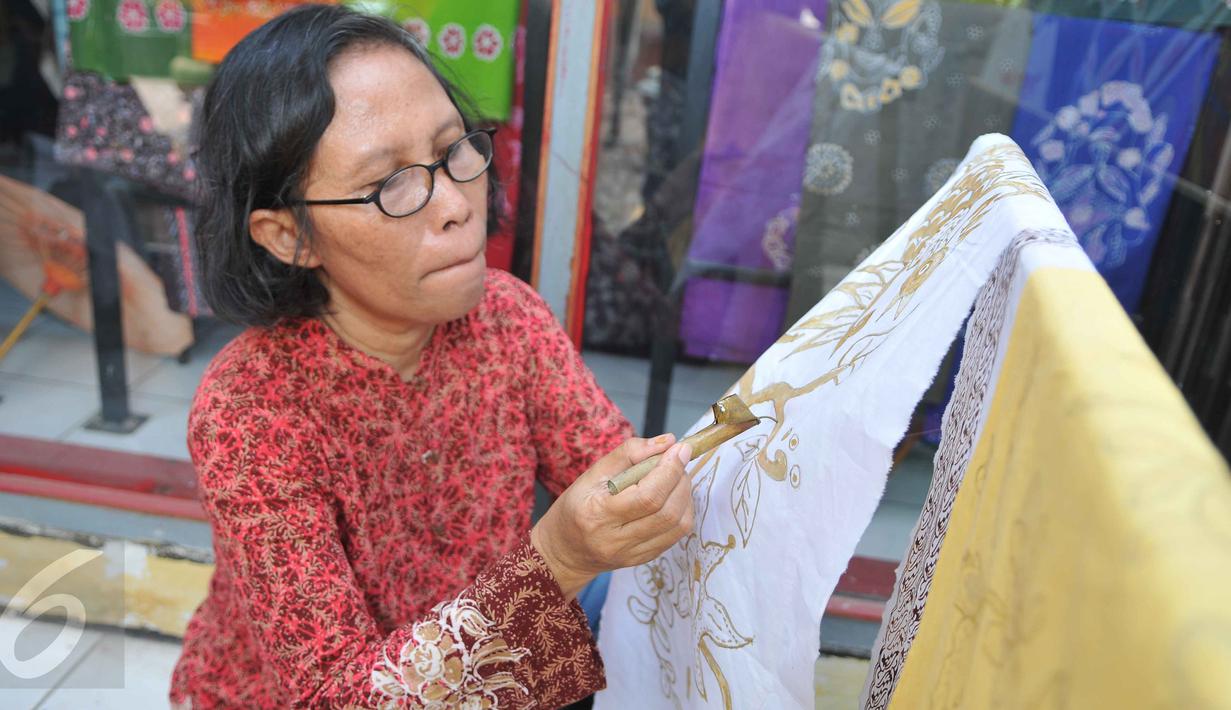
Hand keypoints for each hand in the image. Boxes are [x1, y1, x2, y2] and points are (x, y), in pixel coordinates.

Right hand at [530, 435, 693, 598]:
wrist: (565, 551)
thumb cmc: (576, 506)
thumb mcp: (592, 473)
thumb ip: (629, 453)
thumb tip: (667, 442)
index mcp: (599, 514)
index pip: (647, 496)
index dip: (670, 470)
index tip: (680, 449)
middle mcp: (616, 539)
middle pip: (667, 512)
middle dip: (680, 480)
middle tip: (677, 461)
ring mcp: (632, 554)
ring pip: (677, 525)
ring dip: (685, 496)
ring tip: (675, 478)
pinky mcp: (644, 559)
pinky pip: (675, 536)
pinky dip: (682, 511)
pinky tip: (672, 498)